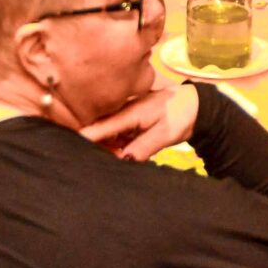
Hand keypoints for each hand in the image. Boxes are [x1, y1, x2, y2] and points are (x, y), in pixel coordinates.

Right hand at [78, 82, 201, 161]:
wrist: (194, 105)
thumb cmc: (180, 115)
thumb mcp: (164, 134)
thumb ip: (143, 148)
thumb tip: (124, 160)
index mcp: (128, 113)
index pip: (99, 128)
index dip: (84, 138)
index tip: (73, 149)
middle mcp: (122, 114)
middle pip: (99, 132)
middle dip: (97, 148)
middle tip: (109, 161)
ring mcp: (126, 118)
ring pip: (107, 135)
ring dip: (108, 148)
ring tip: (118, 159)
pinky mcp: (130, 123)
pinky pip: (116, 135)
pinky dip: (116, 146)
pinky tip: (123, 153)